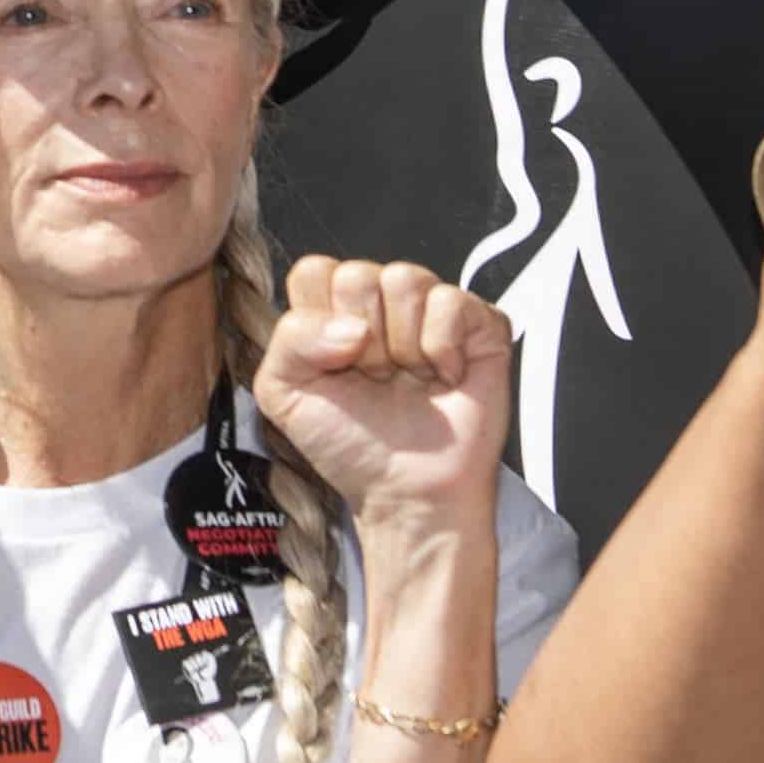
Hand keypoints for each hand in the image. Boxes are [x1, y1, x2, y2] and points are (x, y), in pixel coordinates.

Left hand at [252, 256, 509, 543]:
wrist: (407, 491)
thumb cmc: (350, 443)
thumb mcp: (284, 393)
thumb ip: (290, 339)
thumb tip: (352, 327)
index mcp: (333, 308)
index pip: (314, 270)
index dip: (319, 323)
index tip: (334, 367)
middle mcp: (382, 301)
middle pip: (357, 275)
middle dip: (361, 342)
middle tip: (375, 379)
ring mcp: (432, 308)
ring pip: (405, 279)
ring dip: (402, 346)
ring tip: (410, 378)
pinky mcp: (479, 323)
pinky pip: (452, 302)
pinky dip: (443, 349)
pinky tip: (444, 377)